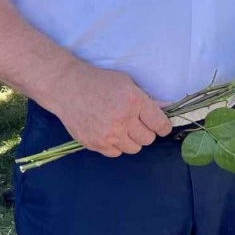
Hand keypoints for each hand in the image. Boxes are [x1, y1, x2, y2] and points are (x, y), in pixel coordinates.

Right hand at [49, 60, 170, 156]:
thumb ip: (146, 99)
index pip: (159, 124)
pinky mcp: (95, 144)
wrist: (68, 88)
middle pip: (148, 139)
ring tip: (124, 128)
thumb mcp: (127, 83)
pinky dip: (116, 145)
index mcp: (134, 101)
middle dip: (147, 132)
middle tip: (139, 124)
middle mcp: (123, 120)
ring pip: (133, 148)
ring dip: (132, 140)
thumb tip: (166, 109)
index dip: (164, 127)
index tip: (162, 127)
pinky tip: (111, 133)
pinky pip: (116, 153)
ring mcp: (108, 134)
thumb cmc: (100, 82)